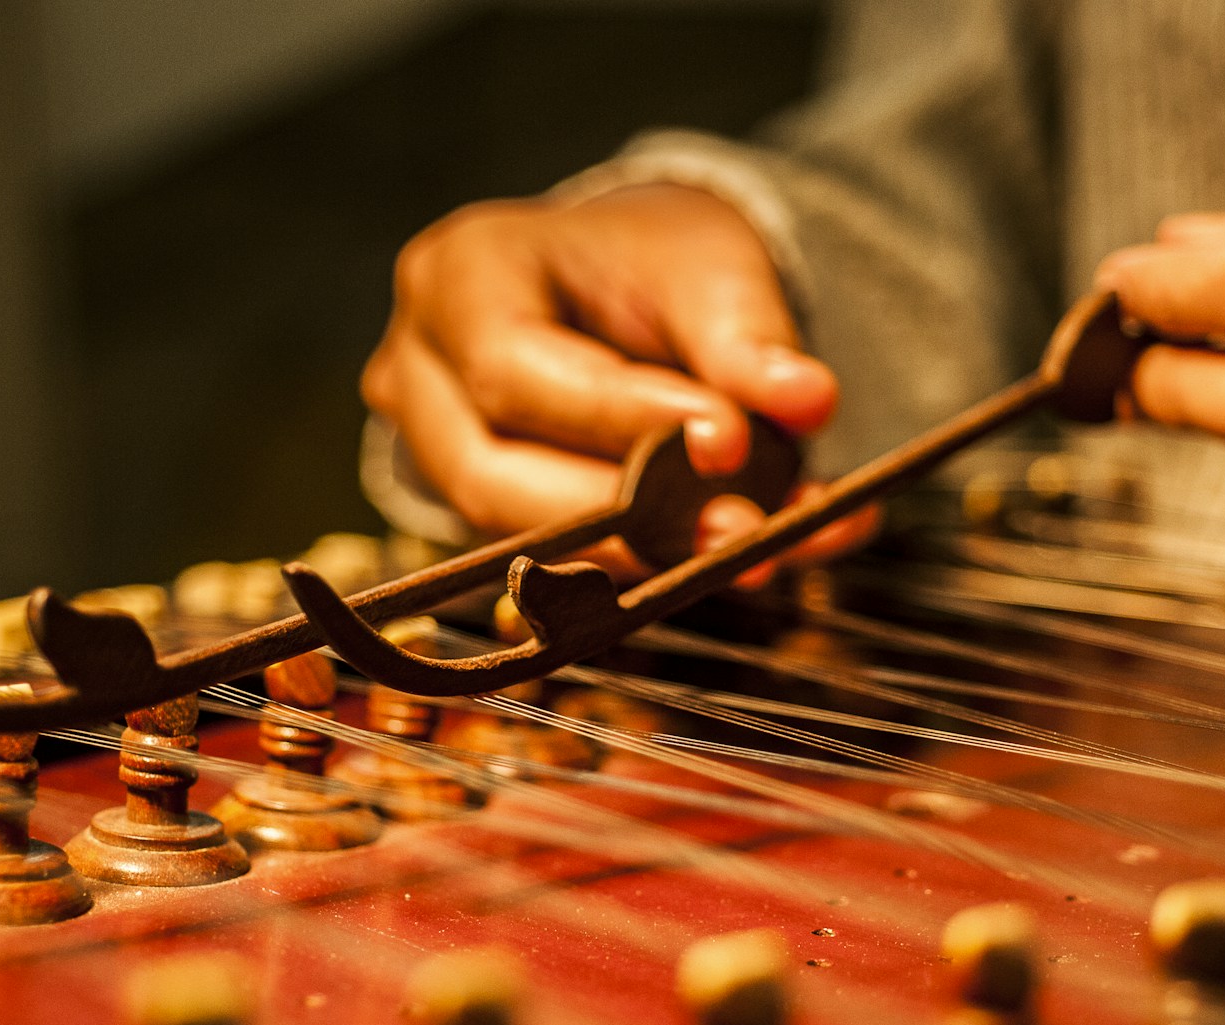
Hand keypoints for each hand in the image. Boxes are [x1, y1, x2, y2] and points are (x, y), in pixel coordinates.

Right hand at [363, 183, 878, 583]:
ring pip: (514, 536)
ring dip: (638, 555)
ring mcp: (432, 450)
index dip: (617, 419)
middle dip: (621, 515)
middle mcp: (418, 370)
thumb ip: (749, 338)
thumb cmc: (649, 261)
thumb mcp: (709, 267)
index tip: (728, 441)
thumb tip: (807, 401)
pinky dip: (646, 564)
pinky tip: (730, 553)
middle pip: (492, 476)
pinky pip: (548, 560)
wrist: (624, 285)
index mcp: (457, 276)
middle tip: (738, 529)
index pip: (514, 371)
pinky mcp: (476, 510)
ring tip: (747, 547)